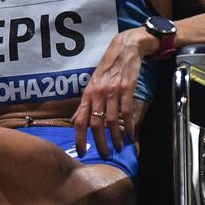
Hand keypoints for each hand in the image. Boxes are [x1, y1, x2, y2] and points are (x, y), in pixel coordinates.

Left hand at [71, 30, 145, 159]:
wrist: (124, 49)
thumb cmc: (107, 68)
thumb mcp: (92, 85)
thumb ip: (84, 105)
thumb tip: (75, 122)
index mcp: (87, 94)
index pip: (79, 121)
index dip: (79, 138)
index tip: (82, 152)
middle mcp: (98, 94)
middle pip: (95, 124)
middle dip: (100, 143)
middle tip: (105, 155)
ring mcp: (112, 91)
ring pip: (111, 120)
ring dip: (115, 137)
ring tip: (119, 148)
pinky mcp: (127, 88)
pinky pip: (127, 111)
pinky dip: (129, 125)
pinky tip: (130, 135)